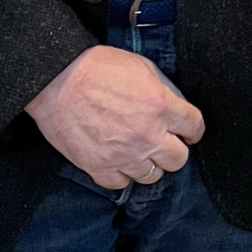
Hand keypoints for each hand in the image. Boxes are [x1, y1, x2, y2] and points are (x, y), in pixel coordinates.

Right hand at [25, 44, 203, 189]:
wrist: (56, 80)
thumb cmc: (98, 67)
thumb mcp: (143, 67)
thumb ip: (164, 90)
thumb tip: (176, 106)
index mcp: (161, 106)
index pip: (194, 127)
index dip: (193, 129)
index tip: (187, 131)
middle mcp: (147, 135)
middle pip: (178, 159)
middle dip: (174, 150)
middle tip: (164, 142)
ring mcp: (123, 155)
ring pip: (152, 176)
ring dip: (148, 164)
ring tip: (138, 152)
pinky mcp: (98, 167)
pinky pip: (121, 183)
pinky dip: (121, 174)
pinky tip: (118, 160)